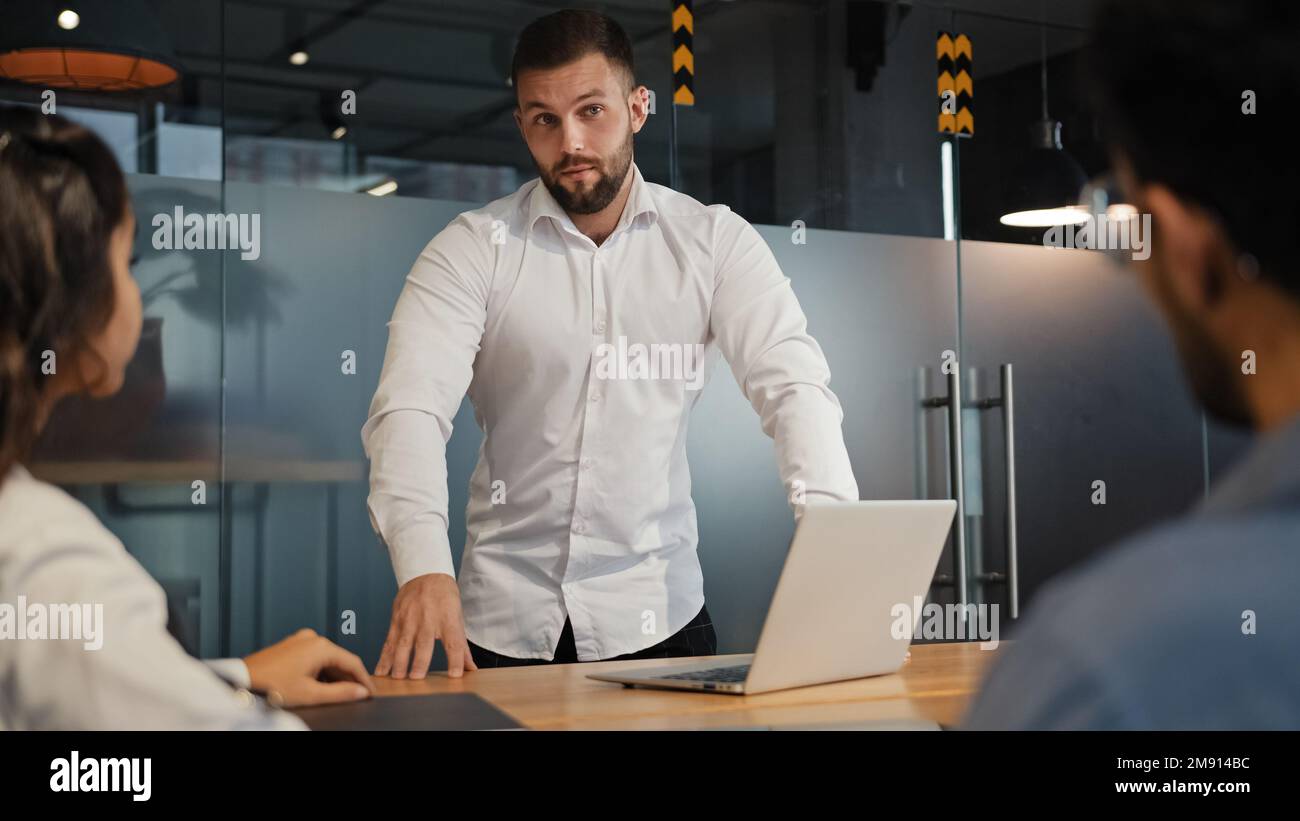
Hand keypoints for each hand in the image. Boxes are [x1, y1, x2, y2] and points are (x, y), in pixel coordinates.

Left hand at [244, 628, 374, 706]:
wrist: (241, 681)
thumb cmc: (272, 686)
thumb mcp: (311, 694)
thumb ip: (340, 693)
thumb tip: (361, 692)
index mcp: (321, 646)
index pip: (352, 662)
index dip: (364, 679)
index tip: (371, 692)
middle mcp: (312, 638)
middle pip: (339, 659)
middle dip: (349, 678)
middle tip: (357, 695)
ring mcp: (300, 640)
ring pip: (326, 658)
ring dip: (334, 675)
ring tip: (338, 693)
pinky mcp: (291, 645)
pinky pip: (314, 657)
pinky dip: (320, 670)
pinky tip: (319, 685)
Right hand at [375, 572, 478, 678]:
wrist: (426, 573)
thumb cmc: (445, 597)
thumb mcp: (457, 617)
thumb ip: (461, 646)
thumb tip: (470, 668)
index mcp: (448, 619)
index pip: (454, 642)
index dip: (456, 660)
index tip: (455, 675)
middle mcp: (428, 619)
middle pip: (424, 643)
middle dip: (420, 661)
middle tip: (416, 678)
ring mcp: (410, 619)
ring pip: (403, 643)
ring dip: (399, 662)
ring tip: (397, 678)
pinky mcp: (396, 619)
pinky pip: (389, 641)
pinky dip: (384, 657)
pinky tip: (381, 671)